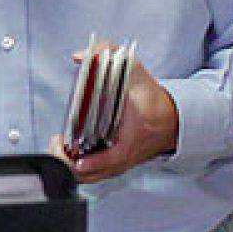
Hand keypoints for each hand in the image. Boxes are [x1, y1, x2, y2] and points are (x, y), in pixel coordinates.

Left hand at [48, 45, 178, 183]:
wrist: (173, 119)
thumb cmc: (155, 102)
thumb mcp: (135, 71)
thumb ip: (109, 54)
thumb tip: (81, 55)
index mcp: (132, 139)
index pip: (112, 158)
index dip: (91, 161)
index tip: (76, 154)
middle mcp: (125, 157)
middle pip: (91, 174)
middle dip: (69, 162)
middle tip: (59, 144)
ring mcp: (120, 164)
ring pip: (90, 178)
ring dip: (71, 166)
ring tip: (62, 147)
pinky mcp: (116, 166)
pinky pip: (94, 175)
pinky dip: (79, 168)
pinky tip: (72, 152)